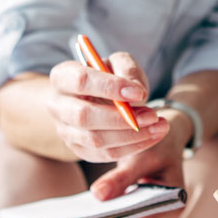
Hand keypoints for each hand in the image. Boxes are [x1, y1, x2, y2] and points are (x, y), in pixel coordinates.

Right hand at [47, 51, 166, 162]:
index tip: (139, 93)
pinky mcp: (79, 149)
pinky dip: (133, 147)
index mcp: (62, 76)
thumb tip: (137, 93)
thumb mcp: (119, 63)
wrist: (96, 98)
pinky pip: (105, 154)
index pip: (82, 81)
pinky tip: (152, 136)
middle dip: (121, 119)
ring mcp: (65, 130)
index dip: (111, 87)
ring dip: (132, 136)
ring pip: (95, 140)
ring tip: (159, 126)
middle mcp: (58, 105)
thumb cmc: (109, 77)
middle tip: (152, 115)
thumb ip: (127, 70)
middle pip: (84, 116)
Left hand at [88, 124, 187, 217]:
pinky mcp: (142, 214)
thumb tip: (97, 195)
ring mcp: (155, 216)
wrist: (164, 140)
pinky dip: (107, 217)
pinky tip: (88, 211)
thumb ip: (121, 177)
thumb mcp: (141, 156)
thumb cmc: (157, 145)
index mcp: (176, 200)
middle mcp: (167, 213)